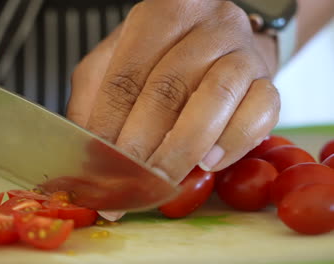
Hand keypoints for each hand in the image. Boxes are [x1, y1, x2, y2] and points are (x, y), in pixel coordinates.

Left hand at [68, 0, 279, 183]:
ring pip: (214, 100)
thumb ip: (95, 95)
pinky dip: (232, 143)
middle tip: (124, 181)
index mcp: (160, 15)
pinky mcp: (268, 79)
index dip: (109, 125)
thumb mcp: (117, 60)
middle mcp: (206, 26)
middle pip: (167, 90)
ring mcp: (242, 51)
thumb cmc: (162, 55)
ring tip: (159, 181)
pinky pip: (260, 113)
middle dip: (142, 145)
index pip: (126, 77)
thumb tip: (84, 144)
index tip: (97, 163)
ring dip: (182, 150)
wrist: (217, 42)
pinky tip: (208, 163)